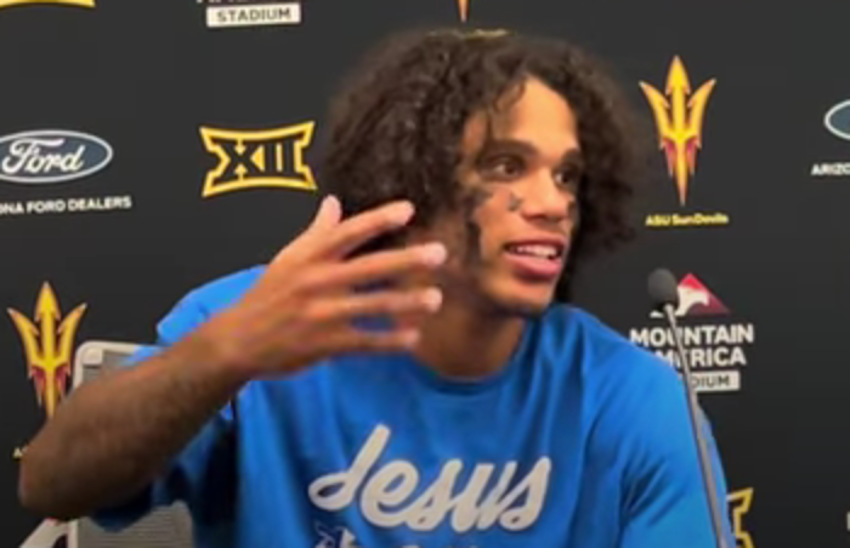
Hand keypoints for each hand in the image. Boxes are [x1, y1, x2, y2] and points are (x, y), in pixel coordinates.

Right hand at [202, 195, 445, 378]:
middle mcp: (317, 282)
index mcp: (310, 257)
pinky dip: (390, 341)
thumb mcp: (287, 259)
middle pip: (370, 267)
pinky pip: (365, 342)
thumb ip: (316, 233)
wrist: (238, 340)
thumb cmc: (268, 295)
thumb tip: (333, 201)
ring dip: (407, 302)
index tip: (408, 210)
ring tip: (435, 298)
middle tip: (440, 253)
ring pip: (373, 305)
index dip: (378, 220)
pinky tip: (414, 338)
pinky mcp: (324, 344)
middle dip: (407, 260)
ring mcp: (321, 314)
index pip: (348, 233)